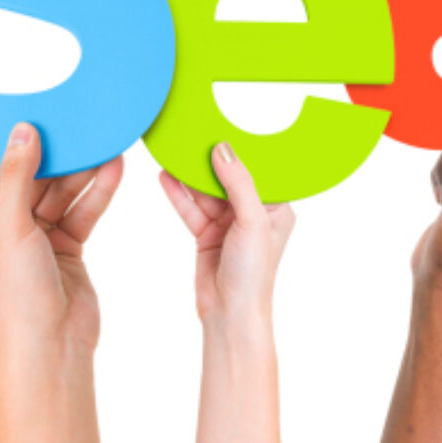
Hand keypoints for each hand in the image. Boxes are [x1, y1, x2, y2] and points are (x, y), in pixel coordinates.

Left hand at [0, 123, 122, 358]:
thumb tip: (21, 130)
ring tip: (108, 144)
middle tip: (85, 126)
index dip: (20, 144)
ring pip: (62, 194)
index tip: (44, 115)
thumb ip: (17, 176)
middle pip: (34, 178)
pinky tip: (114, 172)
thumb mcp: (12, 228)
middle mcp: (2, 227)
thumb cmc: (16, 297)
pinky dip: (97, 194)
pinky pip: (81, 212)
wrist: (52, 347)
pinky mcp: (66, 247)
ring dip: (84, 173)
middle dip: (61, 156)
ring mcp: (35, 237)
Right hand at [161, 141, 294, 322]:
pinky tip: (165, 176)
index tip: (226, 127)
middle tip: (192, 134)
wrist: (230, 314)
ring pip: (206, 193)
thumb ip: (239, 184)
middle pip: (228, 179)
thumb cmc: (253, 273)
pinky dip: (178, 195)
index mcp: (276, 208)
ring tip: (172, 150)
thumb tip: (223, 149)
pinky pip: (192, 209)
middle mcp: (253, 213)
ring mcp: (229, 224)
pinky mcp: (207, 234)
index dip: (243, 151)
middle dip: (210, 161)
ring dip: (190, 176)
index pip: (260, 171)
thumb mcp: (251, 222)